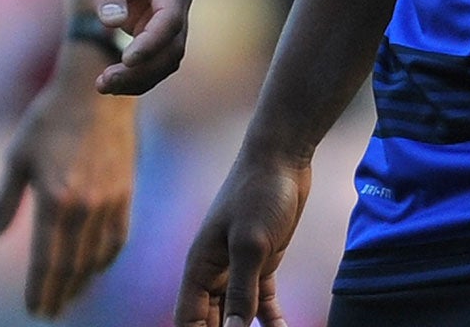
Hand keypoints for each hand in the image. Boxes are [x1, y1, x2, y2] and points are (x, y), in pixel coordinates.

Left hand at [0, 46, 137, 317]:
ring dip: (81, 283)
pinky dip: (104, 259)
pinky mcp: (125, 195)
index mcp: (55, 201)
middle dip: (59, 294)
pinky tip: (94, 267)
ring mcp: (109, 203)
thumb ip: (4, 203)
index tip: (33, 310)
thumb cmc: (49, 119)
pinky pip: (116, 240)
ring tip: (68, 295)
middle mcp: (84, 209)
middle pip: (72, 267)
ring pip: (95, 258)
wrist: (96, 92)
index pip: (47, 262)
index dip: (39, 290)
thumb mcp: (18, 157)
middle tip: (48, 311)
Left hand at [60, 0, 188, 93]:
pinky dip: (136, 73)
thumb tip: (114, 25)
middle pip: (172, 45)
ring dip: (140, 78)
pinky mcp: (151, 25)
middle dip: (143, 69)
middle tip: (105, 82)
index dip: (152, 42)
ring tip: (103, 85)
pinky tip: (110, 81)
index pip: (170, 16)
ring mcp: (165, 14)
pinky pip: (152, 58)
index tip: (126, 59)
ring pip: (166, 58)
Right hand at [174, 153, 309, 326]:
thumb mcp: (251, 243)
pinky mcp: (261, 263)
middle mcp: (213, 271)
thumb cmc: (259, 193)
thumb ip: (241, 290)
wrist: (281, 158)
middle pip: (210, 323)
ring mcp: (237, 267)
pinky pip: (261, 304)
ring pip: (235, 317)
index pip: (188, 321)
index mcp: (199, 266)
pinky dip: (270, 323)